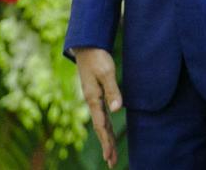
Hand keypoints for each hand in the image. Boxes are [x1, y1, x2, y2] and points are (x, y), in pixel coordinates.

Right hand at [73, 47, 121, 167]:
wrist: (87, 46)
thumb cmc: (97, 58)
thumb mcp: (106, 72)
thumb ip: (112, 91)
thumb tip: (118, 110)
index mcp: (93, 99)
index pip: (101, 125)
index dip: (106, 142)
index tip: (109, 157)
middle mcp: (92, 101)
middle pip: (100, 128)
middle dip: (106, 146)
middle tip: (111, 163)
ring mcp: (93, 99)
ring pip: (101, 123)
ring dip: (106, 139)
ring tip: (111, 155)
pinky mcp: (96, 94)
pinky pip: (102, 115)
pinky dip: (105, 127)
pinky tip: (108, 133)